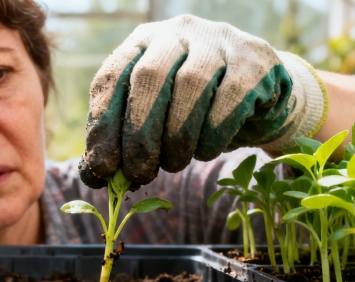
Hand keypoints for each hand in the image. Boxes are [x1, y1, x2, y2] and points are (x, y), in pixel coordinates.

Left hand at [79, 15, 326, 187]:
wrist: (260, 102)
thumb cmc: (197, 114)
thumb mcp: (156, 122)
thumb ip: (125, 142)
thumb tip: (94, 177)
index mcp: (142, 42)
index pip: (111, 76)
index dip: (102, 125)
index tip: (102, 167)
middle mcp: (178, 32)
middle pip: (148, 76)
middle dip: (139, 134)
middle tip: (138, 173)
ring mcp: (220, 41)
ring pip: (190, 85)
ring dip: (177, 137)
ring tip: (174, 163)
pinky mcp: (255, 61)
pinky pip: (230, 99)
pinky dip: (212, 134)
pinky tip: (205, 151)